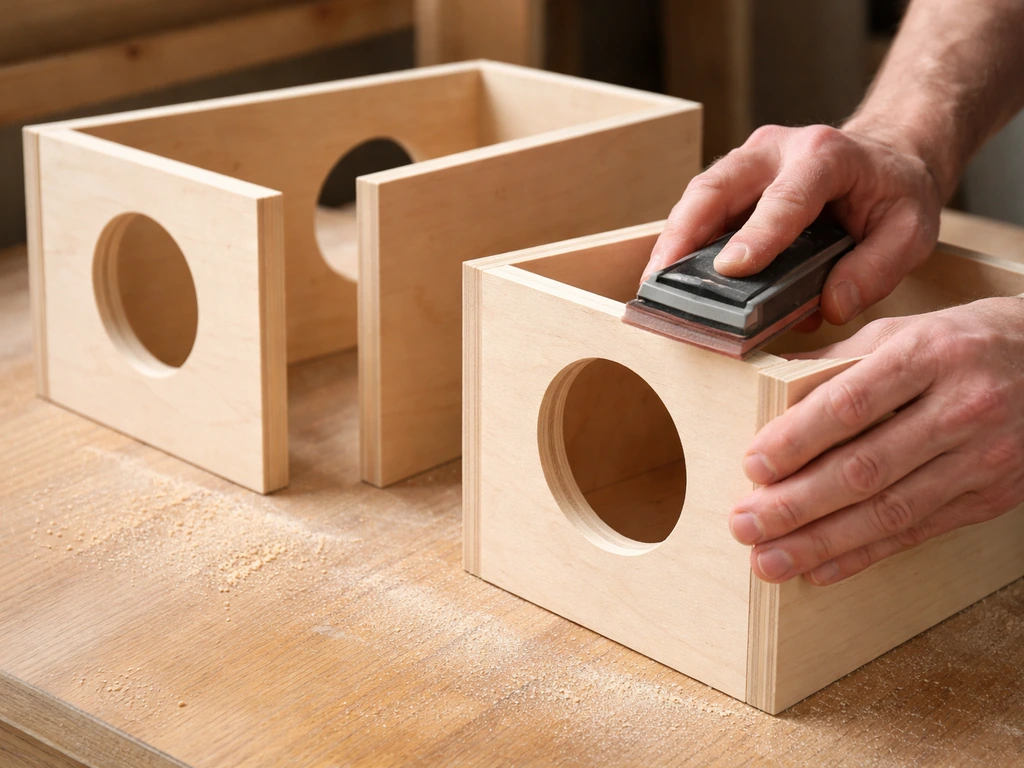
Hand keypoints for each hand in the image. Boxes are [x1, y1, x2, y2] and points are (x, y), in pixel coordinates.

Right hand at [644, 124, 943, 324]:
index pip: (786, 197)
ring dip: (672, 240)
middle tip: (662, 277)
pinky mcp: (732, 181)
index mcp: (826, 156)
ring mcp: (748, 162)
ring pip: (698, 195)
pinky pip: (699, 208)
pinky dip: (681, 241)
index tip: (730, 270)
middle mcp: (778, 150)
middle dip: (685, 232)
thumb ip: (876, 270)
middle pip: (718, 186)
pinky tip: (667, 274)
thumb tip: (830, 307)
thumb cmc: (895, 194)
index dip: (756, 235)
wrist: (888, 156)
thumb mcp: (911, 232)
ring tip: (654, 283)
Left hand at [728, 297, 1023, 584]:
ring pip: (890, 511)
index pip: (849, 404)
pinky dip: (864, 555)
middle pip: (865, 468)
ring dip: (822, 542)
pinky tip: (821, 569)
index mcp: (926, 355)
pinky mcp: (991, 496)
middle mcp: (959, 408)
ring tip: (770, 559)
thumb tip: (763, 386)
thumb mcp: (902, 332)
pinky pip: (919, 533)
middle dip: (797, 505)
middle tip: (745, 525)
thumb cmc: (963, 343)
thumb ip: (835, 363)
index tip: (752, 466)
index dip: (797, 439)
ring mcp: (981, 458)